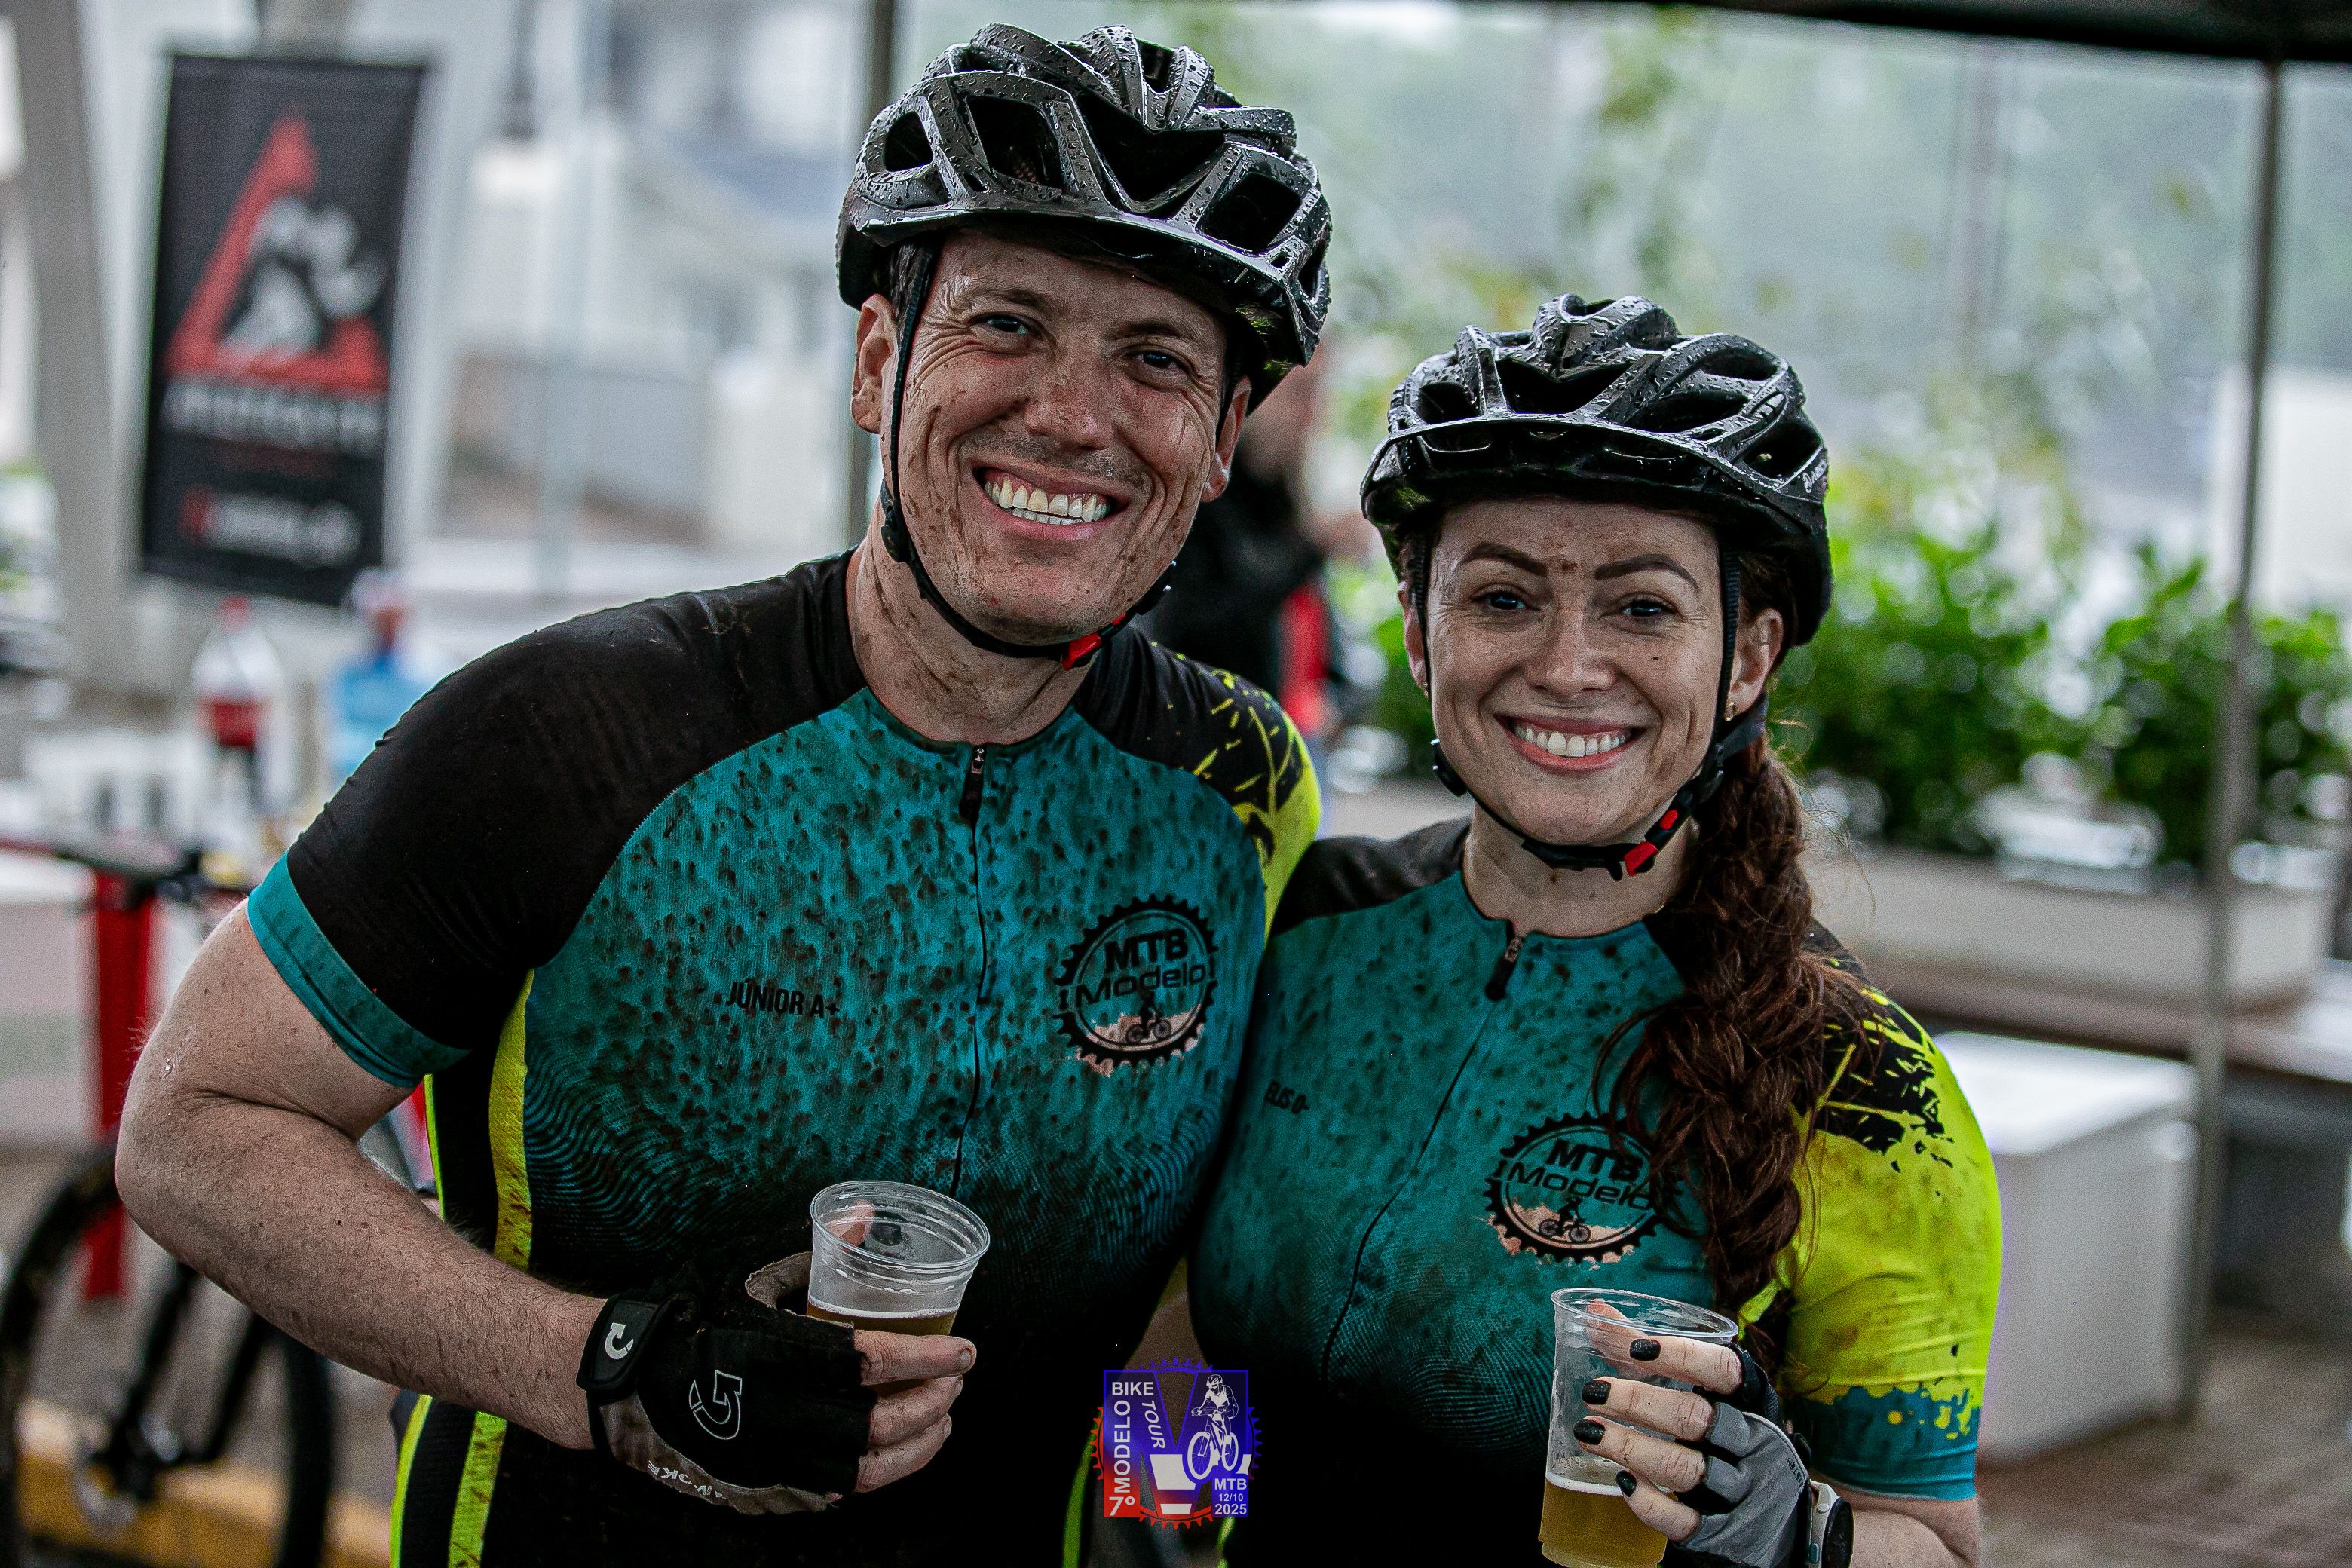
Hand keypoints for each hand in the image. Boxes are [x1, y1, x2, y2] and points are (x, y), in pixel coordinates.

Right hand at [578, 1285, 973, 1514]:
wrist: (632, 1384)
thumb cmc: (696, 1319)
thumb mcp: (752, 1276)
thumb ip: (816, 1249)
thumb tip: (865, 1213)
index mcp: (779, 1355)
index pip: (875, 1362)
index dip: (930, 1358)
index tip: (968, 1350)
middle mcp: (781, 1414)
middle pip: (881, 1424)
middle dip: (934, 1403)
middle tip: (959, 1381)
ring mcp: (774, 1457)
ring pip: (867, 1470)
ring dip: (919, 1447)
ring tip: (945, 1422)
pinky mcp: (767, 1484)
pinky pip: (838, 1491)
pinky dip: (879, 1473)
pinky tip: (898, 1453)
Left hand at [1573, 1333, 1816, 1567]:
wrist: (1778, 1521)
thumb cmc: (1731, 1438)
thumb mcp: (1710, 1395)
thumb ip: (1653, 1355)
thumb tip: (1595, 1315)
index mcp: (1752, 1400)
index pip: (1724, 1369)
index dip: (1682, 1354)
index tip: (1637, 1347)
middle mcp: (1752, 1442)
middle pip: (1695, 1417)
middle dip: (1639, 1402)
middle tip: (1594, 1392)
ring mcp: (1742, 1490)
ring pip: (1686, 1468)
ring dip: (1631, 1447)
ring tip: (1588, 1431)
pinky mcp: (1727, 1532)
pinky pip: (1685, 1520)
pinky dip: (1650, 1502)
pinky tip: (1622, 1481)